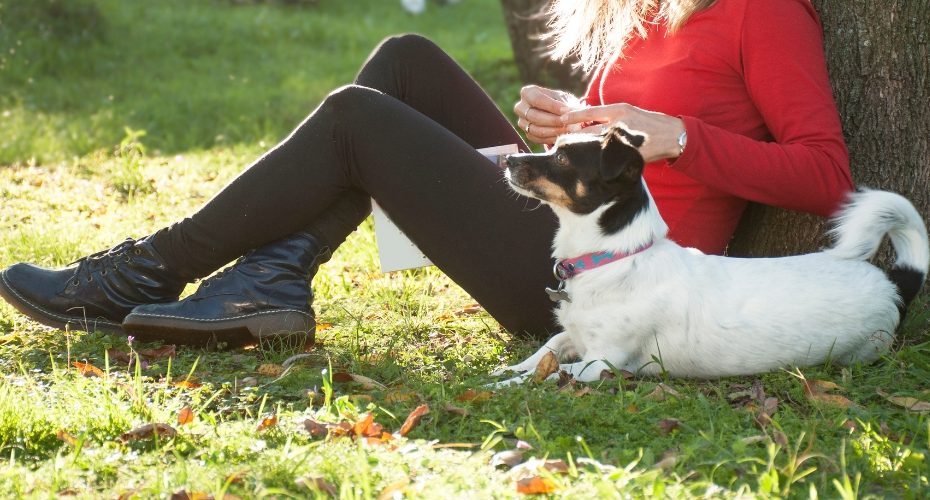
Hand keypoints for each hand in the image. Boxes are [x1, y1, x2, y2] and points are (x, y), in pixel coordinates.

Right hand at [514, 85, 582, 144]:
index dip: (552, 106)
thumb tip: (569, 112)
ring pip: (535, 129)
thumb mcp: (563, 98)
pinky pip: (537, 139)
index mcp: (527, 92)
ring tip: (567, 129)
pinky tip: (562, 136)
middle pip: (534, 116)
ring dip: (553, 131)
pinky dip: (551, 138)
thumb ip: (565, 104)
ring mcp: (522, 122)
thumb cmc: (560, 102)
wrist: (558, 114)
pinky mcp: (527, 134)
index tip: (567, 110)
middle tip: (568, 122)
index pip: (537, 99)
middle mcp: (520, 107)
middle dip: (553, 120)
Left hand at [560, 103, 685, 162]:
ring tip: (569, 155)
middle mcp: (619, 124)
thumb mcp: (628, 112)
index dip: (573, 116)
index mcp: (619, 110)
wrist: (671, 135)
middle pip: (588, 133)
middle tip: (559, 142)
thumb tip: (584, 121)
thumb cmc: (647, 123)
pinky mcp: (628, 155)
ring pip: (595, 147)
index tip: (560, 120)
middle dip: (573, 138)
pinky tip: (589, 165)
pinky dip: (596, 162)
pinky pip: (606, 159)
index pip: (589, 112)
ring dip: (582, 151)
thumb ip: (608, 116)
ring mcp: (623, 140)